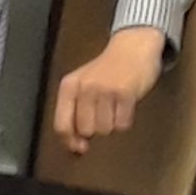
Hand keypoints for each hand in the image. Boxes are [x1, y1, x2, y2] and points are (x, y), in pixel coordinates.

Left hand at [53, 27, 165, 154]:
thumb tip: (77, 146)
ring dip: (112, 124)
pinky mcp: (125, 93)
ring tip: (115, 106)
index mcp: (69, 86)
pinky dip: (125, 120)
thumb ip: (75, 112)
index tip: (80, 147)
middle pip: (86, 130)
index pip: (62, 125)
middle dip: (96, 127)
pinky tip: (126, 105)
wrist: (133, 47)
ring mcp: (105, 90)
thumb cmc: (107, 70)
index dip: (70, 142)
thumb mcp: (83, 85)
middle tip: (104, 112)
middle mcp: (85, 87)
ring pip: (105, 129)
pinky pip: (122, 124)